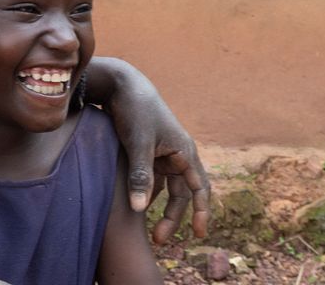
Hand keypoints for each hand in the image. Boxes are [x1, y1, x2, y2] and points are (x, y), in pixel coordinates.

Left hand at [103, 65, 210, 242]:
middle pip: (182, 193)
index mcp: (184, 151)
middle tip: (160, 239)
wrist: (121, 85)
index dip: (202, 211)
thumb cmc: (134, 110)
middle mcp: (178, 153)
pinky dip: (149, 192)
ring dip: (162, 207)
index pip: (200, 187)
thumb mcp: (137, 143)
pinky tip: (138, 206)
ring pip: (168, 187)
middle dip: (174, 217)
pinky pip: (154, 178)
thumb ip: (140, 176)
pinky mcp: (149, 151)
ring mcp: (164, 152)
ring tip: (150, 230)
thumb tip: (140, 209)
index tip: (200, 234)